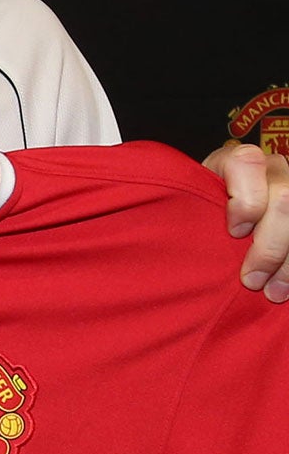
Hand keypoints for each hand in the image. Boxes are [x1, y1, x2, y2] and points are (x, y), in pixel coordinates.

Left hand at [203, 139, 288, 302]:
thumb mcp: (191, 204)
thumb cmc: (203, 212)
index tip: (234, 232)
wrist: (227, 220)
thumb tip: (175, 234)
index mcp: (238, 161)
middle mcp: (274, 170)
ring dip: (287, 264)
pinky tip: (284, 287)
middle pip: (284, 199)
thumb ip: (189, 207)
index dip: (246, 200)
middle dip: (269, 246)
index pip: (248, 163)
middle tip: (250, 279)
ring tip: (271, 292)